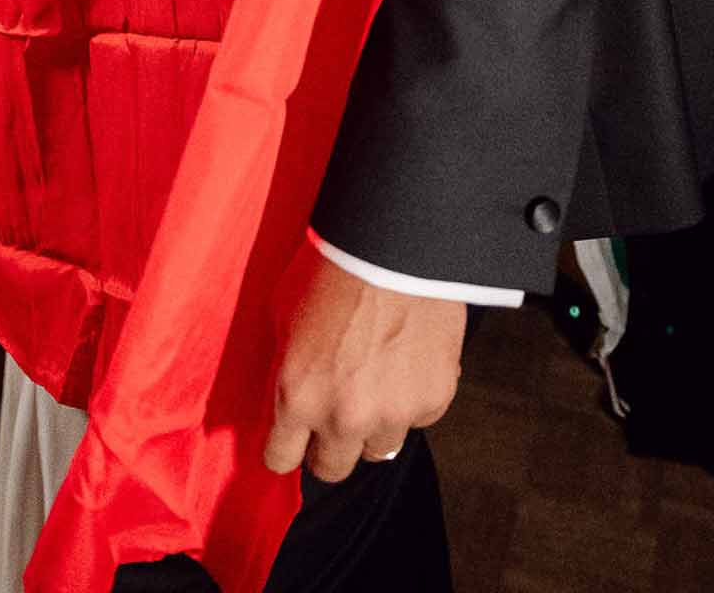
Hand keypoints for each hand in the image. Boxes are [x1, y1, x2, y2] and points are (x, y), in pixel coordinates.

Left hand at [264, 247, 463, 483]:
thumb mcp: (283, 317)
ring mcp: (392, 413)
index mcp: (298, 396)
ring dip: (374, 422)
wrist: (394, 243)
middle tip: (336, 412)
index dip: (286, 447)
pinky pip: (417, 418)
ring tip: (375, 377)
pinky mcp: (432, 400)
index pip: (281, 460)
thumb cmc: (332, 267)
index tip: (292, 439)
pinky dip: (411, 398)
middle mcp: (344, 417)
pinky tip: (406, 359)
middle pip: (331, 469)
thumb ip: (285, 368)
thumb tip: (284, 398)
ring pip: (378, 447)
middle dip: (329, 445)